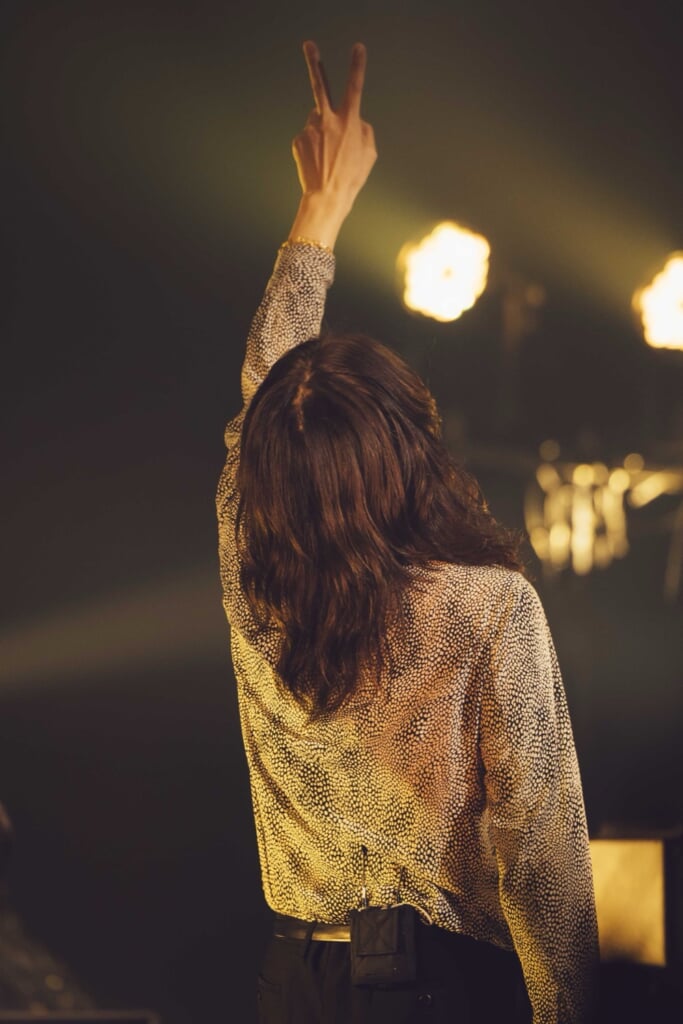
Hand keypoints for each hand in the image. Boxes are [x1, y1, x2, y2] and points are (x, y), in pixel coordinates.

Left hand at [287, 41, 376, 248]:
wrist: (327, 197)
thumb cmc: (352, 177)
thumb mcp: (370, 153)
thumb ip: (364, 130)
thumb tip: (355, 120)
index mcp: (349, 121)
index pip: (354, 88)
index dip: (357, 67)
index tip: (358, 48)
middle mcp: (328, 120)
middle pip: (319, 86)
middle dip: (314, 63)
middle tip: (308, 44)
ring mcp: (310, 129)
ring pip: (317, 119)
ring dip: (322, 129)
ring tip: (327, 154)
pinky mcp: (298, 140)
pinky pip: (308, 136)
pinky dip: (313, 145)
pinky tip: (318, 161)